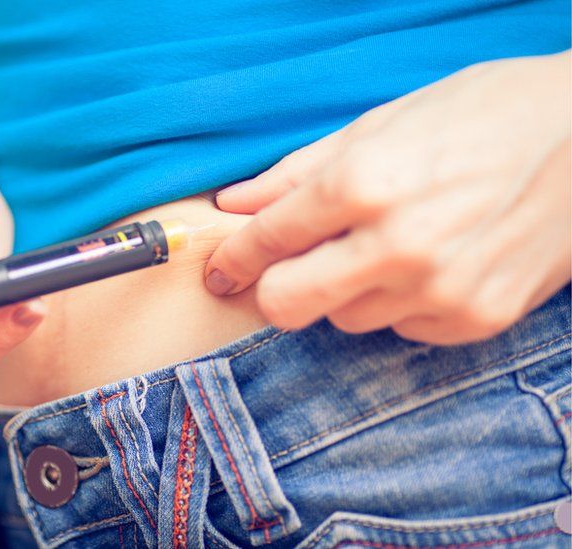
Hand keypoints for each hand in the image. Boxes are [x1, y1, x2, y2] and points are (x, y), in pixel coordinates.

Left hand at [206, 52, 570, 343]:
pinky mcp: (475, 318)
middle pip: (287, 305)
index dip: (234, 258)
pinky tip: (428, 263)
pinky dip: (397, 302)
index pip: (267, 240)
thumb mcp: (381, 124)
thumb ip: (298, 172)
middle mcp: (398, 245)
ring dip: (344, 291)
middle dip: (274, 289)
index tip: (222, 270)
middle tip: (283, 271)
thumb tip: (235, 204)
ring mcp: (440, 289)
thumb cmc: (483, 115)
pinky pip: (400, 329)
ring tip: (383, 246)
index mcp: (365, 183)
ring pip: (343, 320)